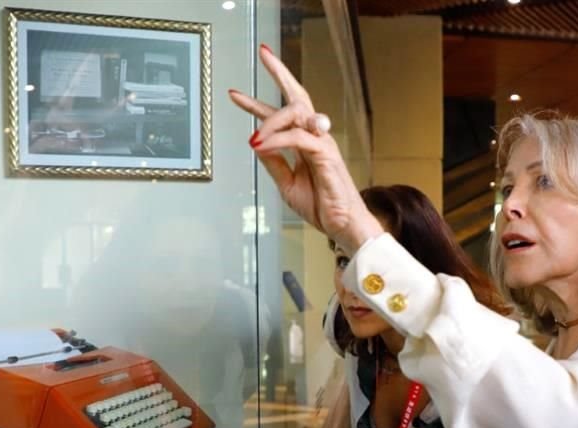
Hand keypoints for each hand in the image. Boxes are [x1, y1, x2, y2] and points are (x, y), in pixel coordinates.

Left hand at [228, 45, 382, 253]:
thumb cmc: (322, 205)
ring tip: (254, 135)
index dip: (256, 103)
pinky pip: (298, 139)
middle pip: (297, 96)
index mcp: (304, 143)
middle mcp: (314, 137)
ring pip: (297, 113)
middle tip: (263, 54)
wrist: (342, 225)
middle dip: (280, 72)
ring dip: (271, 118)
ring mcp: (322, 143)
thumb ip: (274, 163)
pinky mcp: (326, 155)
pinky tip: (262, 146)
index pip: (280, 114)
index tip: (235, 94)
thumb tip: (256, 144)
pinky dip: (277, 140)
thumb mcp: (286, 184)